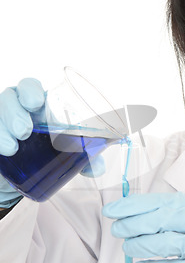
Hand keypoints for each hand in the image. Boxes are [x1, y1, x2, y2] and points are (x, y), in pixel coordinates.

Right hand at [0, 78, 104, 209]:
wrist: (25, 176)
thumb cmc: (48, 153)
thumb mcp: (67, 153)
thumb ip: (85, 158)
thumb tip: (96, 168)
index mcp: (38, 105)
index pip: (29, 86)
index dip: (30, 90)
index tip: (35, 104)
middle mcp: (16, 108)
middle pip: (9, 97)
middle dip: (15, 112)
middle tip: (25, 131)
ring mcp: (2, 121)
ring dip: (3, 129)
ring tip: (13, 148)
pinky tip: (3, 152)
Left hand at [103, 192, 184, 262]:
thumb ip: (174, 212)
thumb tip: (134, 213)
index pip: (161, 201)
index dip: (133, 206)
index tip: (113, 210)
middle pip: (161, 220)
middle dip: (133, 224)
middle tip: (118, 229)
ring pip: (164, 245)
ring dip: (139, 246)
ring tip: (128, 247)